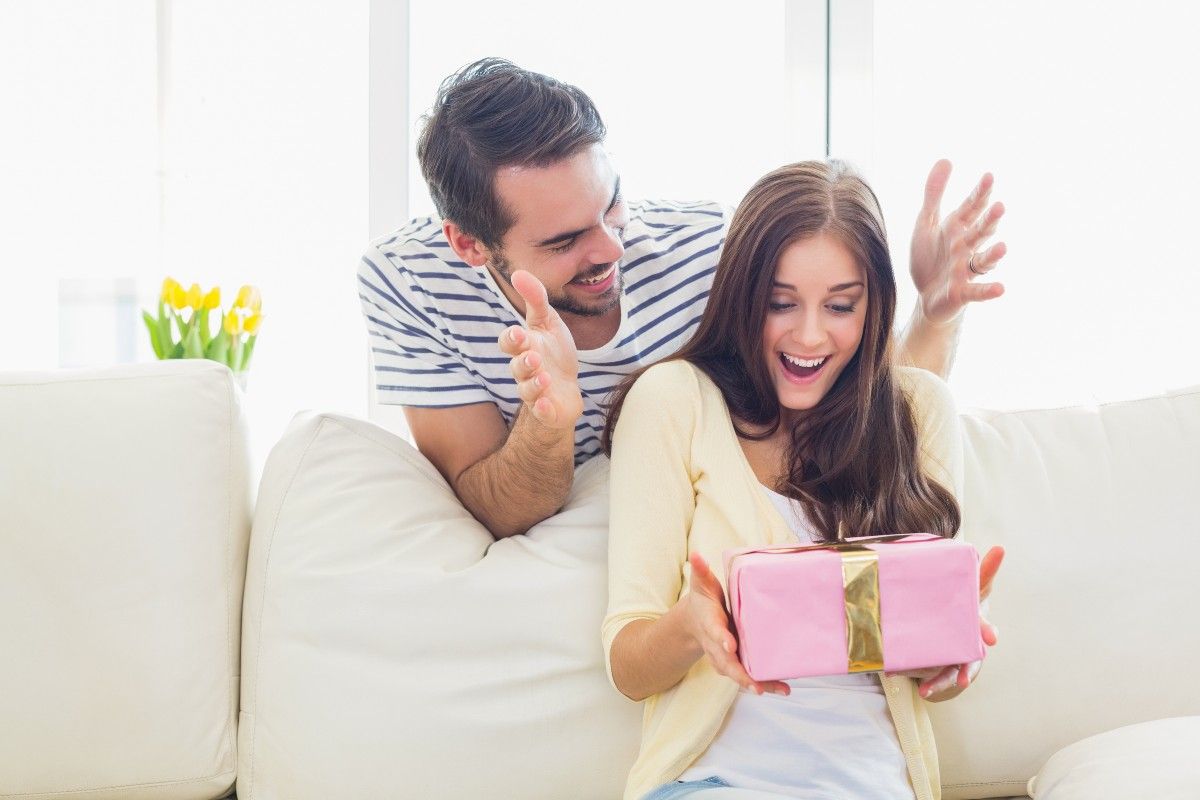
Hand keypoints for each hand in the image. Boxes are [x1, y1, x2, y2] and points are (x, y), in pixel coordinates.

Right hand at [498, 270, 583, 429]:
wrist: (568, 388)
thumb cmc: (554, 353)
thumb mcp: (548, 323)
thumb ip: (535, 299)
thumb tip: (518, 272)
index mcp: (524, 347)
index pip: (509, 342)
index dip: (511, 339)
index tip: (519, 333)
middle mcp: (525, 369)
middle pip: (516, 367)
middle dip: (523, 362)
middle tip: (533, 357)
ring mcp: (535, 390)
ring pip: (526, 389)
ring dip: (533, 383)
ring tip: (544, 376)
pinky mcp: (546, 409)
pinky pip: (540, 411)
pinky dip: (542, 408)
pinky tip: (546, 403)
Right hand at [683, 552, 790, 696]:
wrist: (695, 622)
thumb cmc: (704, 600)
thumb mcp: (701, 584)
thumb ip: (701, 570)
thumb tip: (696, 555)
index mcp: (709, 623)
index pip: (714, 631)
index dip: (721, 639)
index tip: (730, 644)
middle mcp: (716, 645)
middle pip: (725, 662)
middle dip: (740, 673)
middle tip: (754, 684)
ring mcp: (725, 657)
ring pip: (738, 673)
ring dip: (756, 682)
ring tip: (777, 689)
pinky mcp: (736, 662)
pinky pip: (748, 675)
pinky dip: (765, 683)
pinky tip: (783, 688)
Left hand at [886, 545, 1004, 700]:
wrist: (951, 625)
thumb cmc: (962, 603)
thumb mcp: (970, 586)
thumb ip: (984, 569)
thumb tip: (1000, 548)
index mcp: (974, 623)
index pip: (981, 625)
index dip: (986, 629)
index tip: (991, 638)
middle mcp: (969, 645)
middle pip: (971, 660)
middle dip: (966, 672)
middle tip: (964, 681)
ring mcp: (956, 659)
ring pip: (952, 674)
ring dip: (940, 684)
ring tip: (926, 690)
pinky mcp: (943, 667)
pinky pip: (935, 678)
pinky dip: (926, 684)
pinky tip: (909, 684)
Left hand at [909, 160, 1007, 325]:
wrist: (926, 295)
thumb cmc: (930, 258)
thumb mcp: (926, 223)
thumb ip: (934, 194)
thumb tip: (946, 159)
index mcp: (957, 228)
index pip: (972, 208)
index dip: (979, 194)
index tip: (989, 177)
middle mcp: (966, 247)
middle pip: (980, 232)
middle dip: (989, 221)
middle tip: (999, 207)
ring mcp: (966, 270)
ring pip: (983, 261)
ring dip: (993, 255)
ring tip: (1002, 248)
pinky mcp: (961, 292)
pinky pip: (976, 291)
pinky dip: (987, 291)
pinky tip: (1001, 289)